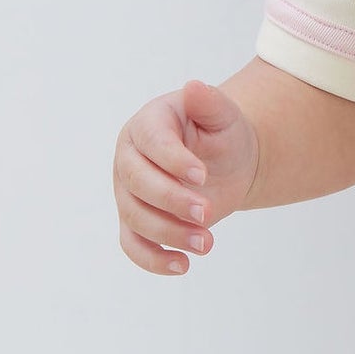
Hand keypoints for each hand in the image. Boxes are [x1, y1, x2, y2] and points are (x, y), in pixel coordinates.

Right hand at [113, 78, 258, 276]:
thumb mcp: (223, 115)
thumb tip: (194, 87)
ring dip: (169, 234)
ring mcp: (128, 193)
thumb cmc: (221, 133)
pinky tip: (183, 266)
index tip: (202, 176)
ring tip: (208, 243)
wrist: (226, 162)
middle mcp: (130, 159)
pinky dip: (153, 260)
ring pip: (135, 218)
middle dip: (171, 201)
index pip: (151, 142)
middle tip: (208, 213)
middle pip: (137, 184)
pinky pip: (133, 245)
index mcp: (147, 125)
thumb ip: (210, 102)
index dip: (173, 160)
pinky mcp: (135, 222)